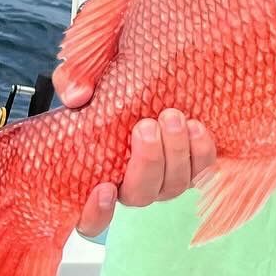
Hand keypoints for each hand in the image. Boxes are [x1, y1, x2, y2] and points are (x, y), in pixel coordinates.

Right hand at [53, 66, 215, 238]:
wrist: (154, 57)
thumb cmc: (113, 68)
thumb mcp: (87, 61)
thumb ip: (73, 77)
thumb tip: (77, 97)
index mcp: (95, 168)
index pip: (90, 218)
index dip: (95, 214)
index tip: (105, 187)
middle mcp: (129, 180)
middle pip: (139, 196)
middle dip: (147, 164)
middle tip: (146, 127)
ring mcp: (163, 175)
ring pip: (173, 187)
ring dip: (175, 155)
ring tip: (173, 118)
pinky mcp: (191, 161)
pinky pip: (202, 171)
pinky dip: (201, 153)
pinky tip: (195, 127)